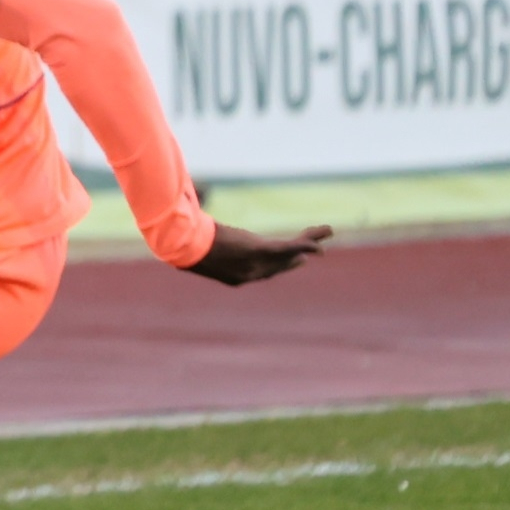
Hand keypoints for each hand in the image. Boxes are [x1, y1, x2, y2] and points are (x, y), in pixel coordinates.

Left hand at [183, 221, 330, 285]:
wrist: (184, 246)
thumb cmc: (182, 248)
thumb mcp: (190, 254)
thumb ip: (194, 252)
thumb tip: (182, 249)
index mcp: (235, 277)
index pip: (262, 272)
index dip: (278, 267)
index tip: (293, 260)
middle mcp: (250, 274)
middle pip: (279, 265)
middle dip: (295, 259)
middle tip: (311, 254)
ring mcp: (256, 261)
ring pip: (287, 253)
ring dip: (309, 243)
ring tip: (328, 232)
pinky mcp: (260, 248)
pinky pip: (288, 246)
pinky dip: (306, 241)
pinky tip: (323, 234)